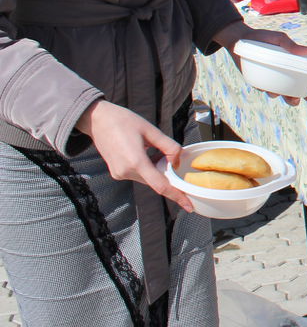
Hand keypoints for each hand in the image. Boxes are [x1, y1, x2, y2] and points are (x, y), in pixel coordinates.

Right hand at [76, 100, 192, 211]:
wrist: (97, 120)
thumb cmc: (124, 121)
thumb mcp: (151, 131)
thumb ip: (169, 147)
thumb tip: (177, 160)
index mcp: (136, 162)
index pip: (161, 186)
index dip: (177, 196)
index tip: (189, 206)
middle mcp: (126, 172)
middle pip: (156, 182)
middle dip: (168, 174)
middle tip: (171, 158)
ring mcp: (119, 174)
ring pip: (148, 178)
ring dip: (157, 170)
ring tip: (154, 149)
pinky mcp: (117, 172)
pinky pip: (138, 175)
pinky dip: (148, 169)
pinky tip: (146, 153)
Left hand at [213, 22, 306, 104]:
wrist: (239, 38)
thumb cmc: (262, 36)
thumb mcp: (279, 38)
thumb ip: (292, 45)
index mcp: (290, 65)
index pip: (302, 81)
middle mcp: (280, 74)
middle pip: (289, 92)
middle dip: (293, 100)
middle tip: (294, 100)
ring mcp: (268, 78)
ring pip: (275, 93)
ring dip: (277, 95)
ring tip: (276, 92)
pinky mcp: (256, 80)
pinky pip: (261, 88)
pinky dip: (264, 89)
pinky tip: (264, 86)